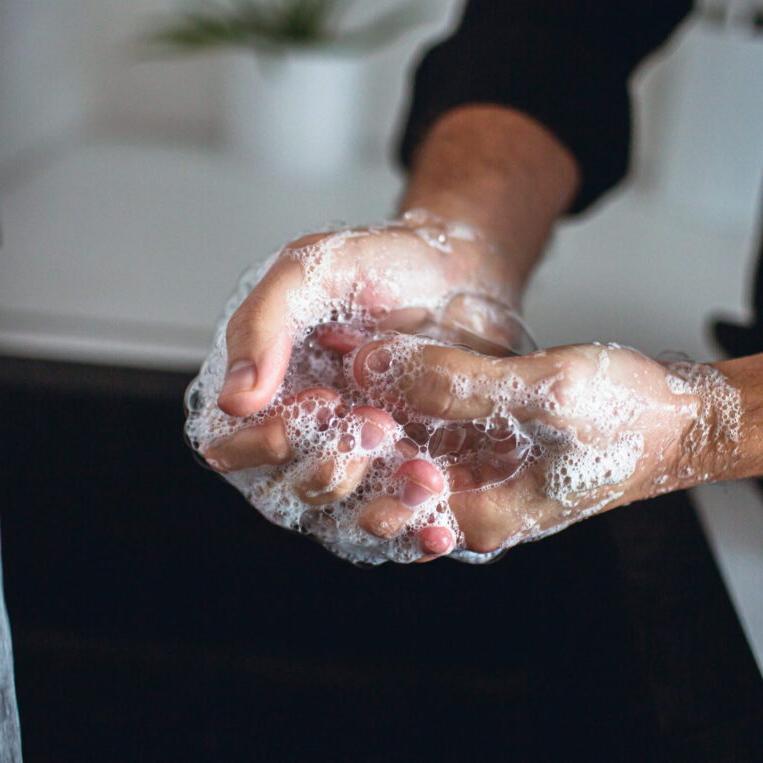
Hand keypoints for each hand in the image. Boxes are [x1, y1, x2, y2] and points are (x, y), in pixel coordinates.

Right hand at [202, 213, 525, 525]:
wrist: (461, 274)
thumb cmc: (382, 265)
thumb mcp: (315, 269)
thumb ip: (265, 323)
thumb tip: (233, 400)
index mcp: (264, 391)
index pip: (232, 447)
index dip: (264, 444)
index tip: (323, 403)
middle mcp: (301, 436)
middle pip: (285, 494)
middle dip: (328, 471)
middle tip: (378, 424)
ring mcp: (354, 461)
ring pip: (339, 520)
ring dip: (375, 512)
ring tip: (422, 476)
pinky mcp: (400, 476)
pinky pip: (395, 525)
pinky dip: (412, 534)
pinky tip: (436, 526)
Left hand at [352, 340, 711, 556]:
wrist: (671, 418)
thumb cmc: (627, 416)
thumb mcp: (546, 392)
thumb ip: (457, 383)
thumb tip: (375, 366)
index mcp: (478, 514)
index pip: (382, 495)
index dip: (347, 445)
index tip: (329, 395)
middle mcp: (465, 505)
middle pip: (378, 477)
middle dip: (346, 425)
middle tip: (323, 374)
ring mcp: (468, 479)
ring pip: (394, 447)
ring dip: (365, 402)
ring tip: (338, 355)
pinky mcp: (474, 451)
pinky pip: (420, 426)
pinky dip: (396, 394)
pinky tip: (374, 357)